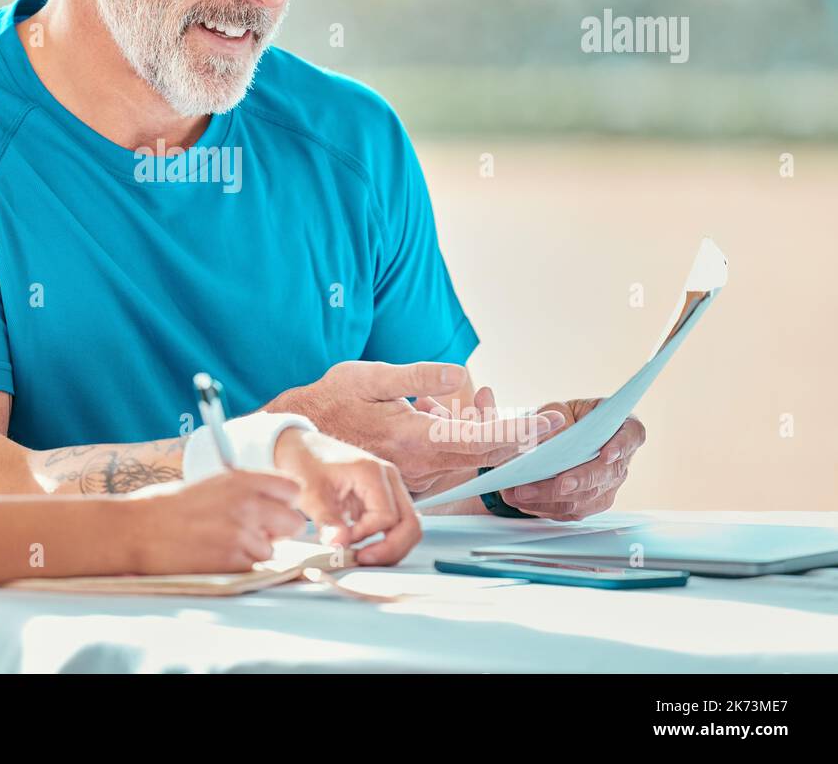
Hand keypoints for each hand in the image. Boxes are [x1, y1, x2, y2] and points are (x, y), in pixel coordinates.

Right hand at [128, 469, 306, 572]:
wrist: (138, 530)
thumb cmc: (169, 507)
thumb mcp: (212, 484)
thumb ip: (245, 492)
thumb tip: (273, 506)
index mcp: (242, 479)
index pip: (292, 489)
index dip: (284, 502)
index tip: (273, 509)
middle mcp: (248, 504)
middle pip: (294, 523)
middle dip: (278, 531)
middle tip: (254, 532)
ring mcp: (242, 533)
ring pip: (272, 551)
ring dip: (254, 552)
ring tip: (222, 544)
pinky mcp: (233, 561)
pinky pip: (253, 568)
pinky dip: (238, 567)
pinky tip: (214, 556)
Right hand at [272, 361, 562, 494]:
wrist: (300, 436)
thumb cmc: (332, 401)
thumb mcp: (370, 377)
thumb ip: (416, 376)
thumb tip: (458, 376)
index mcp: (416, 438)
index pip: (483, 440)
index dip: (522, 431)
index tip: (552, 422)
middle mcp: (421, 464)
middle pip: (486, 454)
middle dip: (515, 432)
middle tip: (542, 415)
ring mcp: (417, 475)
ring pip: (469, 457)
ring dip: (482, 429)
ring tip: (474, 395)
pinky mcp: (411, 476)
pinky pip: (451, 460)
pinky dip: (460, 437)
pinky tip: (438, 410)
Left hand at [273, 428, 420, 565]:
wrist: (299, 447)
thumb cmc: (304, 464)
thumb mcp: (309, 493)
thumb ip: (326, 521)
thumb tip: (340, 546)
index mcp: (372, 472)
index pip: (387, 517)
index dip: (366, 535)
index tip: (342, 538)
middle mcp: (389, 478)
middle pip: (410, 524)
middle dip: (390, 550)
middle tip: (362, 559)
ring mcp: (390, 487)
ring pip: (408, 526)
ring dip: (390, 547)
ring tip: (361, 554)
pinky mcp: (385, 496)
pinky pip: (397, 524)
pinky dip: (385, 540)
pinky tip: (361, 544)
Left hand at [500, 399, 645, 520]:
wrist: (554, 438)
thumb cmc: (562, 417)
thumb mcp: (558, 408)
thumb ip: (557, 418)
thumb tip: (553, 436)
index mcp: (622, 428)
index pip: (631, 435)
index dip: (621, 445)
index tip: (607, 454)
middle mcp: (620, 461)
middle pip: (605, 475)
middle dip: (580, 481)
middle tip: (560, 484)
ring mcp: (608, 486)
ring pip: (587, 499)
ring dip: (553, 498)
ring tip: (523, 493)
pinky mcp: (590, 504)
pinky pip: (571, 512)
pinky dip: (545, 507)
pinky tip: (523, 500)